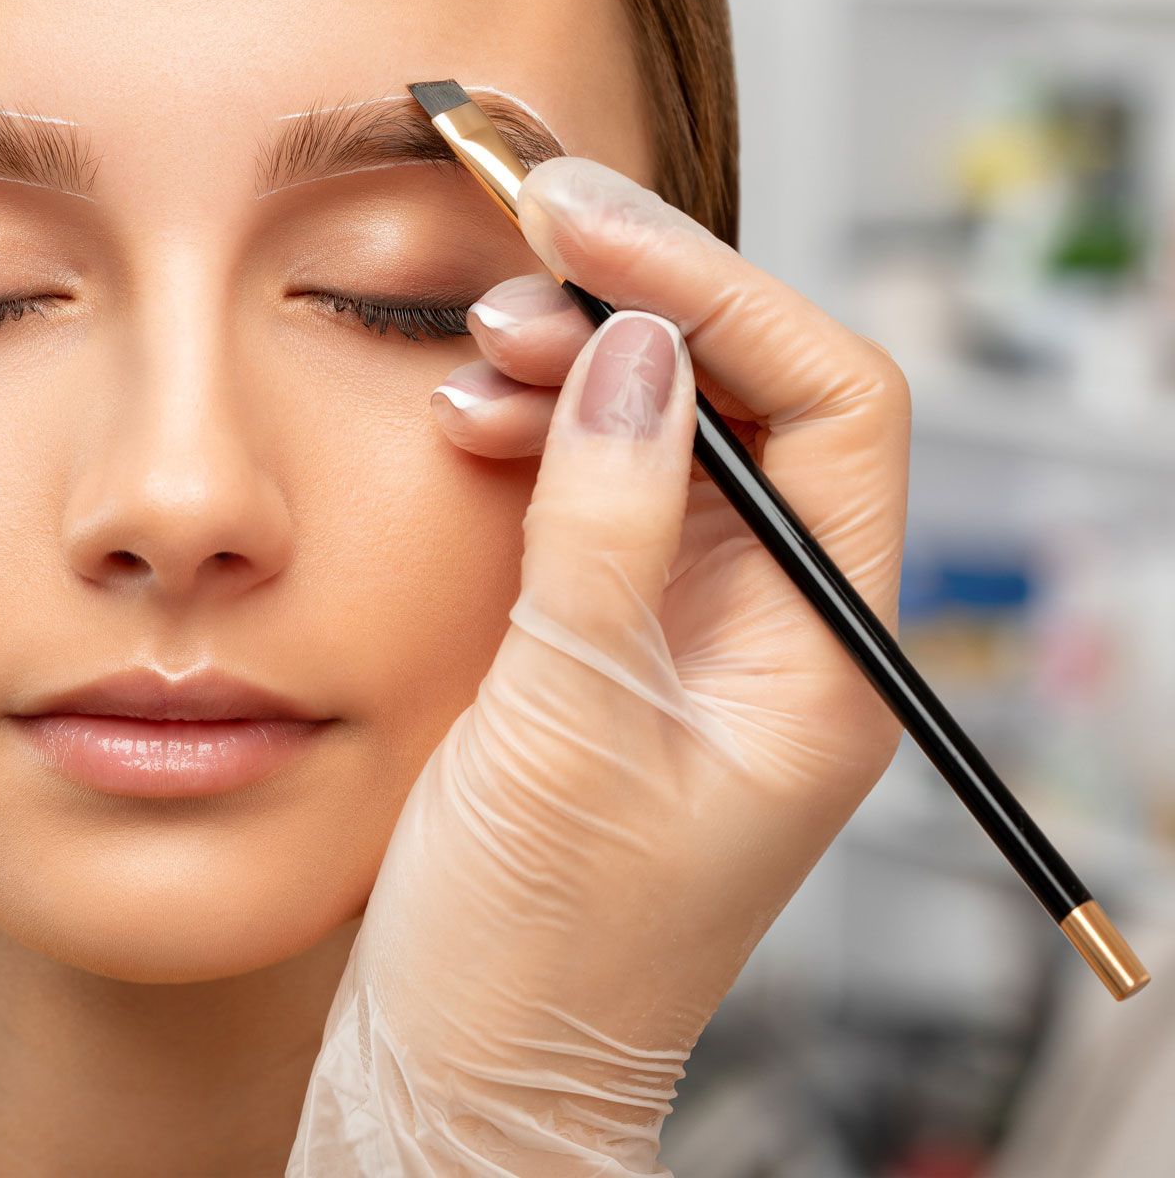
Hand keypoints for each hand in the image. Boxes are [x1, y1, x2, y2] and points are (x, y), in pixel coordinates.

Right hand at [288, 158, 912, 1175]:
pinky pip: (597, 495)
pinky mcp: (612, 644)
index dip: (718, 292)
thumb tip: (634, 348)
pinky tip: (465, 427)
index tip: (590, 226)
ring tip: (473, 360)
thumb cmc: (532, 953)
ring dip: (574, 371)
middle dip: (638, 314)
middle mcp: (776, 631)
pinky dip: (534, 440)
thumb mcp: (567, 726)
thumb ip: (604, 525)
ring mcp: (693, 634)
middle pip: (753, 403)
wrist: (466, 1072)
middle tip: (514, 269)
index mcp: (824, 658)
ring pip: (665, 437)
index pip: (832, 405)